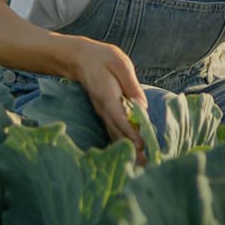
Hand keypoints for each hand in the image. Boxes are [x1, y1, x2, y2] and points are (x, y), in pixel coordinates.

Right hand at [70, 39, 148, 163]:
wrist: (78, 58)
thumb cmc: (101, 57)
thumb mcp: (120, 63)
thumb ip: (131, 84)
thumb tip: (142, 105)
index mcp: (109, 98)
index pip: (122, 120)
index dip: (132, 134)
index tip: (143, 147)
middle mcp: (104, 110)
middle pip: (119, 134)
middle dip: (132, 150)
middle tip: (145, 166)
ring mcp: (102, 113)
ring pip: (115, 135)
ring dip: (127, 150)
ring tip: (139, 166)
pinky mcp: (104, 113)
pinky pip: (113, 131)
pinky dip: (121, 143)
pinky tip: (129, 154)